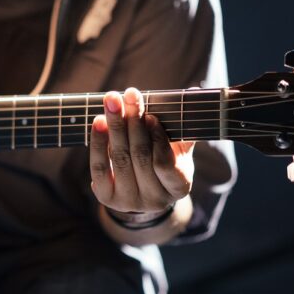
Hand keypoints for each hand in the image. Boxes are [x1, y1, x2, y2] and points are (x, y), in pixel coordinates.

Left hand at [89, 87, 194, 223]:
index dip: (157, 139)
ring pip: (120, 159)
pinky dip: (98, 142)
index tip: (151, 116)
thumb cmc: (164, 161)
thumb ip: (183, 125)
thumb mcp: (178, 148)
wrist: (141, 189)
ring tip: (112, 101)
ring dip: (115, 126)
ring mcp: (129, 201)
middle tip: (130, 95)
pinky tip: (99, 121)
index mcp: (179, 187)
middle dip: (133, 122)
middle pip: (140, 157)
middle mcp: (154, 200)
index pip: (165, 164)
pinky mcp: (106, 198)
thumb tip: (194, 91)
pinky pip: (99, 167)